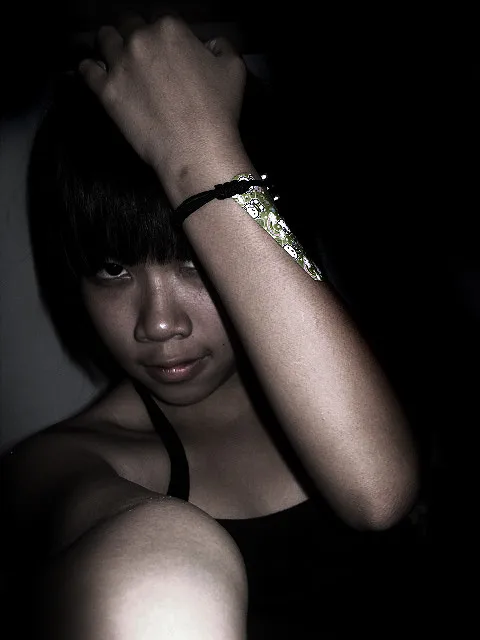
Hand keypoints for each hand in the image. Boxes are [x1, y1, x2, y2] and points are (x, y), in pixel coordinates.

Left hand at [79, 12, 246, 174]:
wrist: (196, 149)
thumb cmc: (218, 111)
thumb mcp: (233, 69)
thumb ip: (221, 47)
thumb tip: (209, 45)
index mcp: (171, 29)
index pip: (162, 19)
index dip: (164, 34)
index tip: (167, 50)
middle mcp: (141, 39)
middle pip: (129, 25)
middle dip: (135, 36)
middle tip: (141, 55)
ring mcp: (120, 64)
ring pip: (104, 39)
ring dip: (110, 45)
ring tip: (115, 58)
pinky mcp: (106, 91)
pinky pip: (87, 70)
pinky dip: (90, 69)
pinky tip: (96, 73)